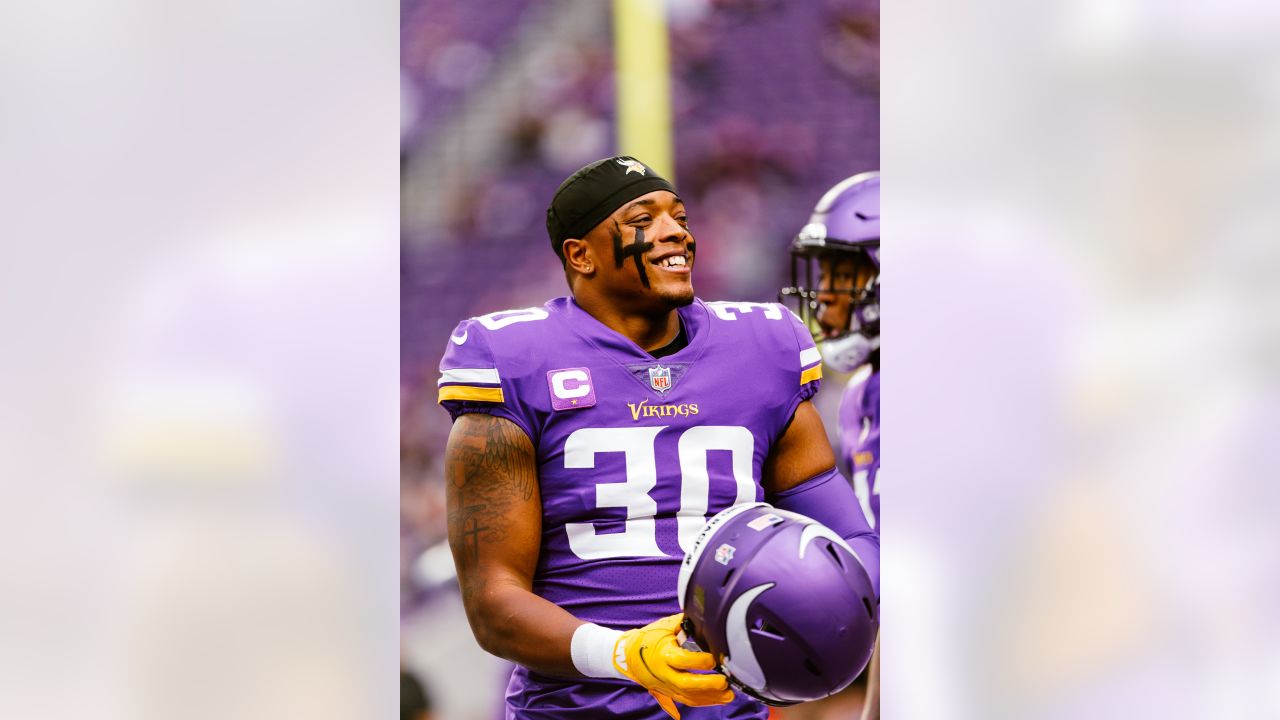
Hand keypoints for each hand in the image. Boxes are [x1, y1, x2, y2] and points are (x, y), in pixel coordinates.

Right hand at [612, 614, 733, 718]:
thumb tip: (704, 617)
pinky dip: (704, 701)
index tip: (714, 658)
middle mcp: (663, 673)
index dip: (699, 661)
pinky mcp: (668, 692)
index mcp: (662, 654)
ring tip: (728, 694)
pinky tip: (718, 699)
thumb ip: (685, 623)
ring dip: (710, 697)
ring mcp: (665, 686)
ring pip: (689, 697)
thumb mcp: (665, 626)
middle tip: (724, 681)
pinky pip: (687, 701)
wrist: (628, 655)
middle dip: (708, 684)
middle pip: (686, 684)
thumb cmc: (648, 638)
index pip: (682, 661)